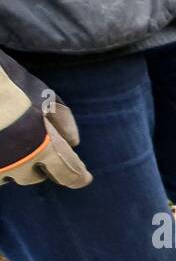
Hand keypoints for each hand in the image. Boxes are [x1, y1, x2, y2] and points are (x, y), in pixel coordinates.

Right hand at [0, 51, 90, 188]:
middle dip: (34, 164)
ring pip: (5, 176)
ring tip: (5, 140)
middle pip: (33, 176)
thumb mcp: (40, 93)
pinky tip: (1, 142)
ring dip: (8, 165)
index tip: (83, 178)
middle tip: (28, 145)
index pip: (68, 174)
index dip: (77, 176)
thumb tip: (74, 142)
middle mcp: (19, 165)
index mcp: (44, 147)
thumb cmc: (5, 82)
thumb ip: (61, 118)